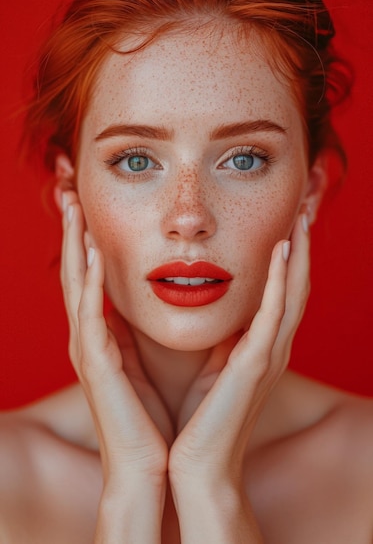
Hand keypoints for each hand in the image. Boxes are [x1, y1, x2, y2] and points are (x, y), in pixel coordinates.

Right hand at [60, 191, 170, 486]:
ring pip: (74, 283)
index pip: (93, 275)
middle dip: (72, 228)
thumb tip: (181, 293)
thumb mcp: (159, 357)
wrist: (156, 466)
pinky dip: (87, 281)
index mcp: (106, 335)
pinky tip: (89, 251)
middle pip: (76, 270)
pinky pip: (87, 315)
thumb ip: (157, 326)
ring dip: (72, 242)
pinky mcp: (94, 364)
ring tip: (70, 204)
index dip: (89, 238)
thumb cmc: (160, 413)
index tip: (91, 202)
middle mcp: (90, 337)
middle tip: (69, 187)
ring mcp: (87, 350)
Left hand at [169, 213, 309, 488]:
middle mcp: (271, 348)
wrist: (194, 465)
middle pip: (296, 286)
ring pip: (294, 293)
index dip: (288, 257)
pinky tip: (281, 250)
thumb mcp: (208, 364)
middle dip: (301, 247)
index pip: (281, 293)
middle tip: (304, 208)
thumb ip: (217, 336)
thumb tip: (210, 306)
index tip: (285, 221)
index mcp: (259, 348)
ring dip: (298, 253)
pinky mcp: (254, 365)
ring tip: (300, 216)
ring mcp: (267, 356)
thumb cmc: (196, 417)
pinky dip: (281, 280)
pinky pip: (274, 314)